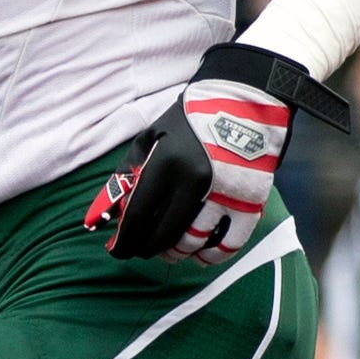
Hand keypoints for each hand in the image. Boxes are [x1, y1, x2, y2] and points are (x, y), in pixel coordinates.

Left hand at [85, 43, 344, 264]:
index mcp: (165, 162)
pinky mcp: (250, 201)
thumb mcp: (150, 136)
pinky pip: (230, 241)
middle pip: (164, 232)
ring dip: (177, 253)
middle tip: (141, 251)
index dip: (125, 239)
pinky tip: (200, 257)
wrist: (245, 101)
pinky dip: (213, 255)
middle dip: (147, 248)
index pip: (138, 214)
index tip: (117, 251)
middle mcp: (193, 181)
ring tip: (168, 253)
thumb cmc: (190, 119)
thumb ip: (129, 173)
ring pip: (194, 241)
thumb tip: (109, 210)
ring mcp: (224, 193)